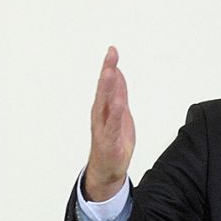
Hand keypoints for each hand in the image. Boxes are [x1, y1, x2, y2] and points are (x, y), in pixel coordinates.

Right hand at [84, 46, 134, 201]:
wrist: (108, 170)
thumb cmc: (112, 141)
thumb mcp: (120, 112)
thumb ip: (119, 92)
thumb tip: (117, 71)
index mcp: (103, 107)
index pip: (107, 83)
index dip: (109, 66)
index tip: (113, 50)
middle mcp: (101, 115)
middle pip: (104, 89)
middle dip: (107, 71)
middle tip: (110, 55)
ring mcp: (103, 127)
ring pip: (105, 104)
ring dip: (107, 88)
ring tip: (110, 72)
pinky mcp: (109, 141)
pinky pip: (112, 125)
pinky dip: (114, 113)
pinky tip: (117, 102)